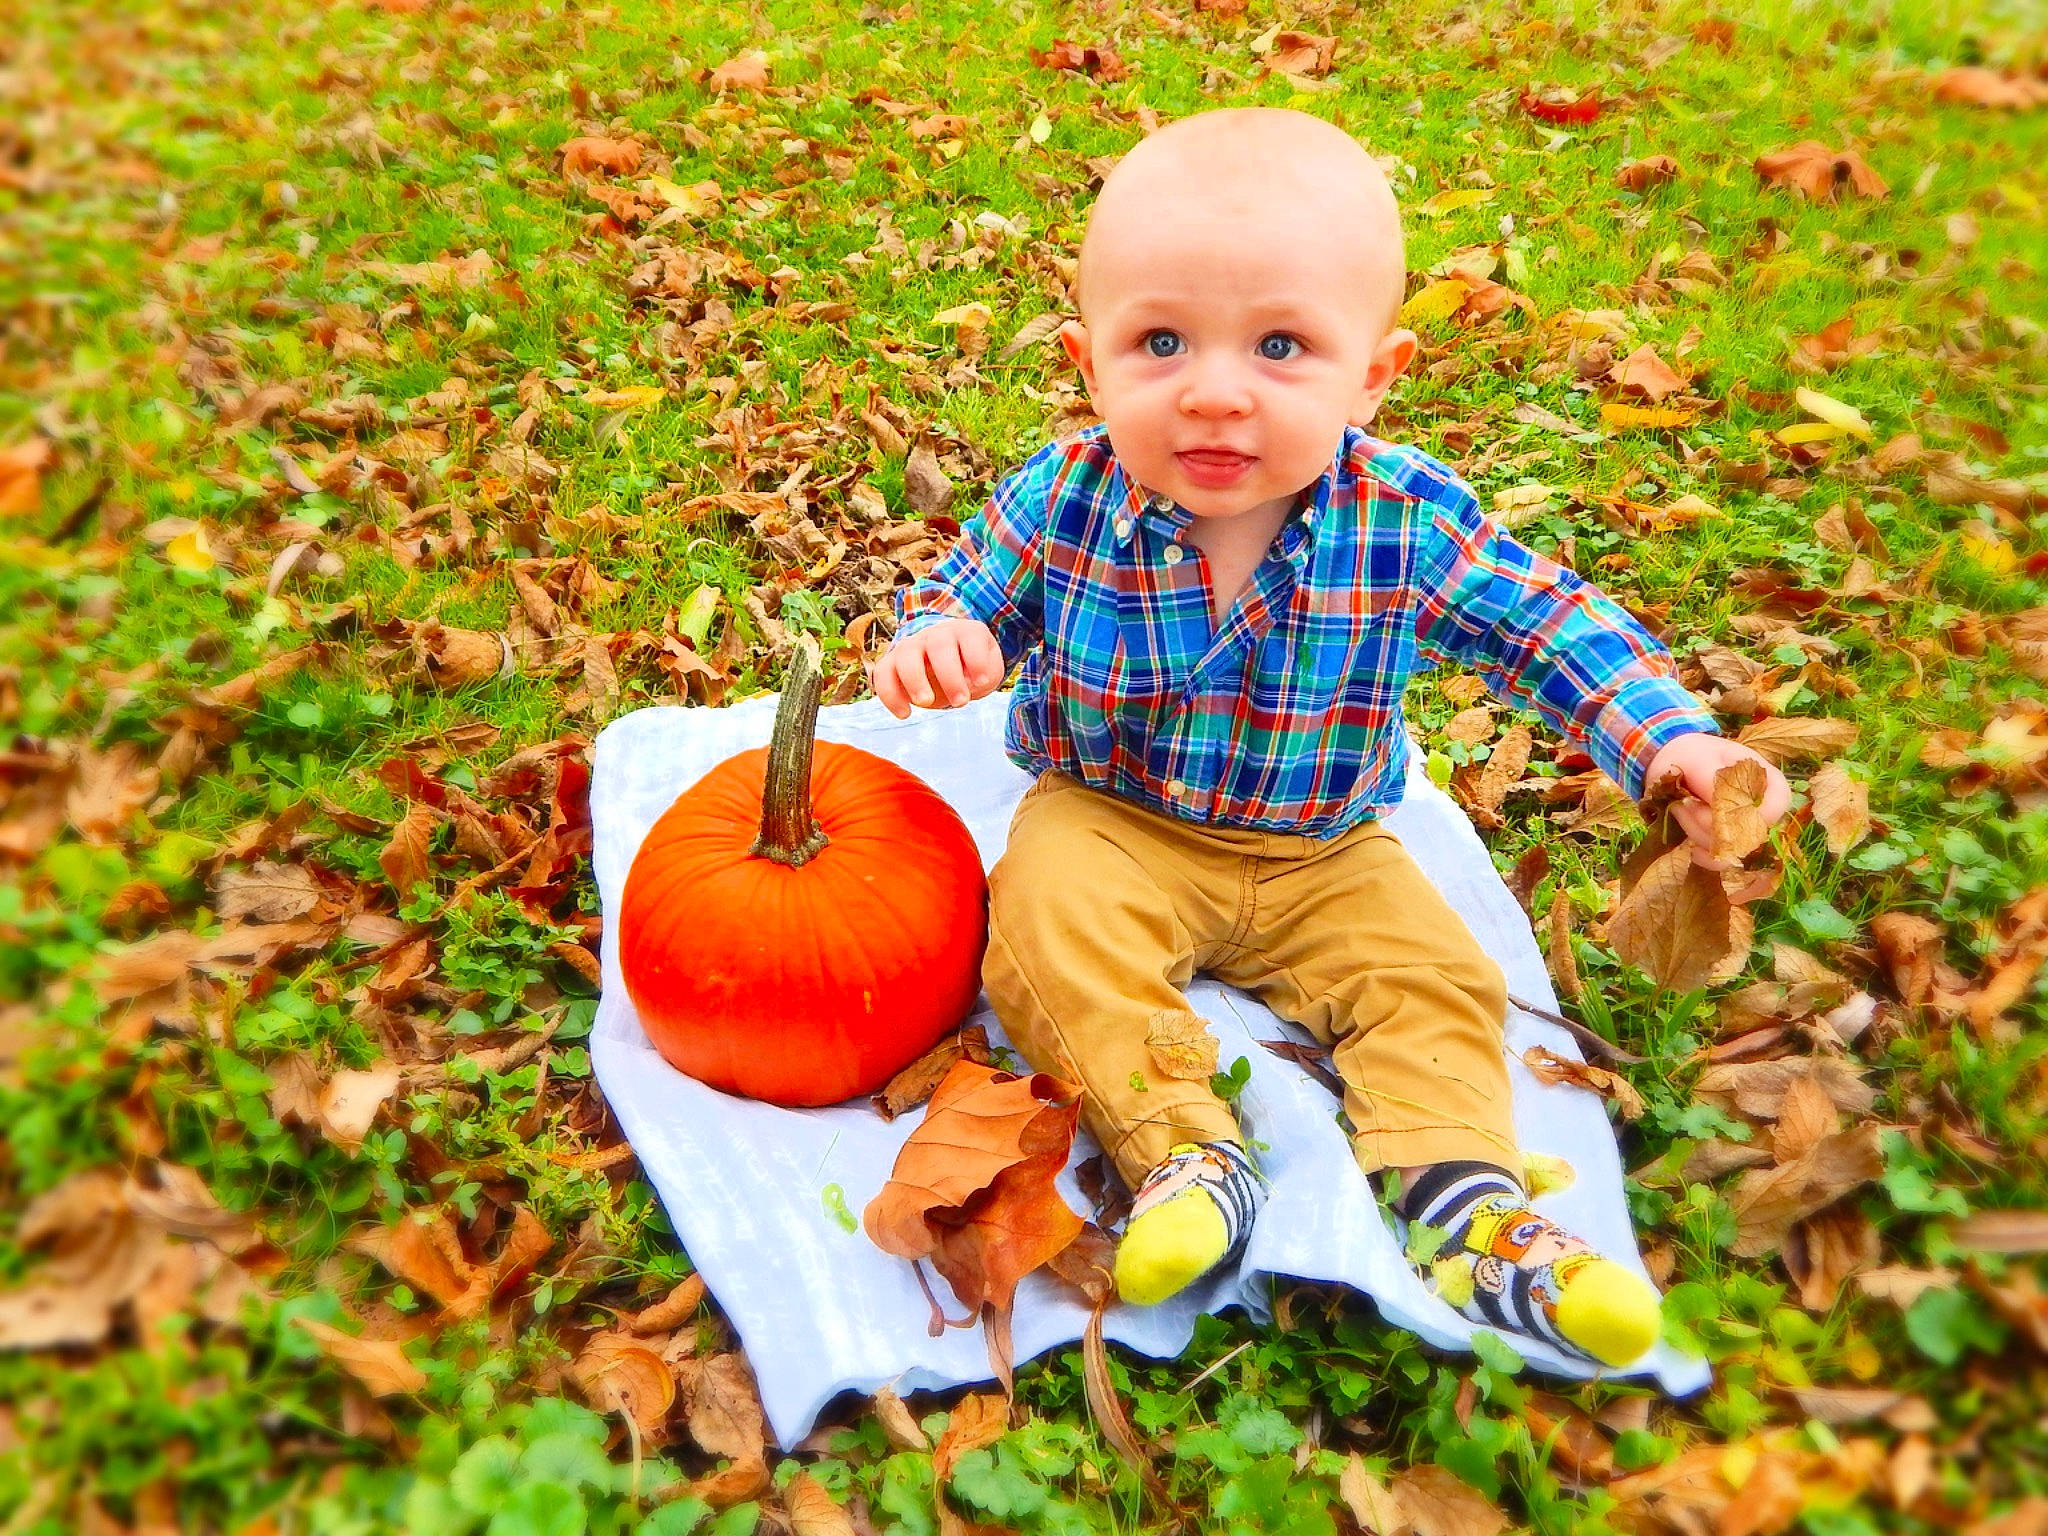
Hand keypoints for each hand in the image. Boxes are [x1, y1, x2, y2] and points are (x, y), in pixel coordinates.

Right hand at [870, 618, 1004, 719]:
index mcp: (965, 631)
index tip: (982, 682)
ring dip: (914, 680)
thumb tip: (967, 684)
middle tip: (961, 702)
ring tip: (926, 703)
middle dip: (949, 676)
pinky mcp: (893, 662)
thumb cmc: (972, 669)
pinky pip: (883, 673)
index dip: (976, 659)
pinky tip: (904, 713)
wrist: (950, 667)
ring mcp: (913, 645)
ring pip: (906, 654)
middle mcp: (937, 634)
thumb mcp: (987, 671)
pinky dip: (889, 694)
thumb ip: (983, 676)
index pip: (970, 637)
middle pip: (938, 645)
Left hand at [1643, 734, 1792, 869]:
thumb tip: (1722, 809)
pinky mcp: (1725, 846)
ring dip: (1697, 833)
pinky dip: (1697, 851)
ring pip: (1730, 850)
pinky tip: (1684, 833)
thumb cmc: (1690, 756)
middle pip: (1749, 833)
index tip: (1714, 805)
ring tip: (1680, 808)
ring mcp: (1744, 830)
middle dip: (1709, 821)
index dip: (1747, 813)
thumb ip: (1711, 780)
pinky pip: (1718, 862)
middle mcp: (1761, 810)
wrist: (1671, 766)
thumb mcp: (1698, 759)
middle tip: (1684, 803)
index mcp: (1767, 781)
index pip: (1775, 806)